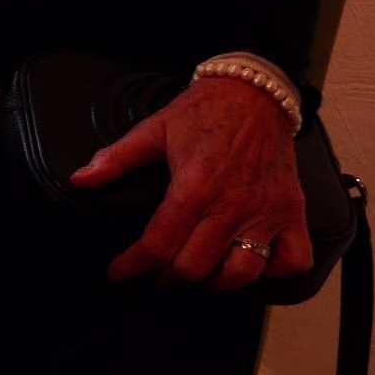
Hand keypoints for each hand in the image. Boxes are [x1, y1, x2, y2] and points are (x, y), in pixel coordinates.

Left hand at [71, 77, 312, 291]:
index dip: (133, 265)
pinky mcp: (292, 211)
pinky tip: (252, 262)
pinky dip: (274, 271)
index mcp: (194, 186)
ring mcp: (266, 211)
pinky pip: (293, 260)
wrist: (255, 93)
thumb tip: (81, 180)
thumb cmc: (204, 113)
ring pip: (242, 272)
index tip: (119, 273)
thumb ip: (116, 159)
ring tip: (199, 270)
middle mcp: (232, 205)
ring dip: (215, 281)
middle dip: (167, 276)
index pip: (159, 243)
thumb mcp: (153, 130)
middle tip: (156, 272)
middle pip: (194, 266)